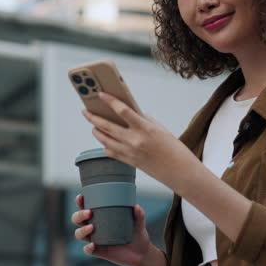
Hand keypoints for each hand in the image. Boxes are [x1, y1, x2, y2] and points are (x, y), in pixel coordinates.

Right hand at [71, 194, 152, 265]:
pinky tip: (93, 244)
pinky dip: (88, 247)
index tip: (81, 197)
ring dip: (82, 230)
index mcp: (100, 216)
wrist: (141, 253)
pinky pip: (88, 250)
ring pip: (79, 234)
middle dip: (79, 215)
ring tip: (92, 227)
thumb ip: (139, 215)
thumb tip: (136, 206)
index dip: (80, 202)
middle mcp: (94, 227)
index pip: (85, 207)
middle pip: (77, 220)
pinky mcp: (98, 251)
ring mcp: (95, 239)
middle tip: (89, 212)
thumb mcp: (139, 223)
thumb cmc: (137, 234)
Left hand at [82, 92, 201, 191]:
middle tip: (85, 111)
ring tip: (93, 125)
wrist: (180, 171)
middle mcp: (134, 140)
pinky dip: (106, 145)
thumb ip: (143, 120)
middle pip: (106, 126)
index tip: (101, 94)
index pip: (122, 110)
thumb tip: (130, 114)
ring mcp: (130, 153)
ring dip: (96, 131)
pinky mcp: (129, 162)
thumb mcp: (160, 128)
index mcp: (145, 128)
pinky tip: (104, 141)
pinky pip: (110, 152)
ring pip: (104, 140)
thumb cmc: (173, 148)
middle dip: (93, 117)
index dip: (109, 101)